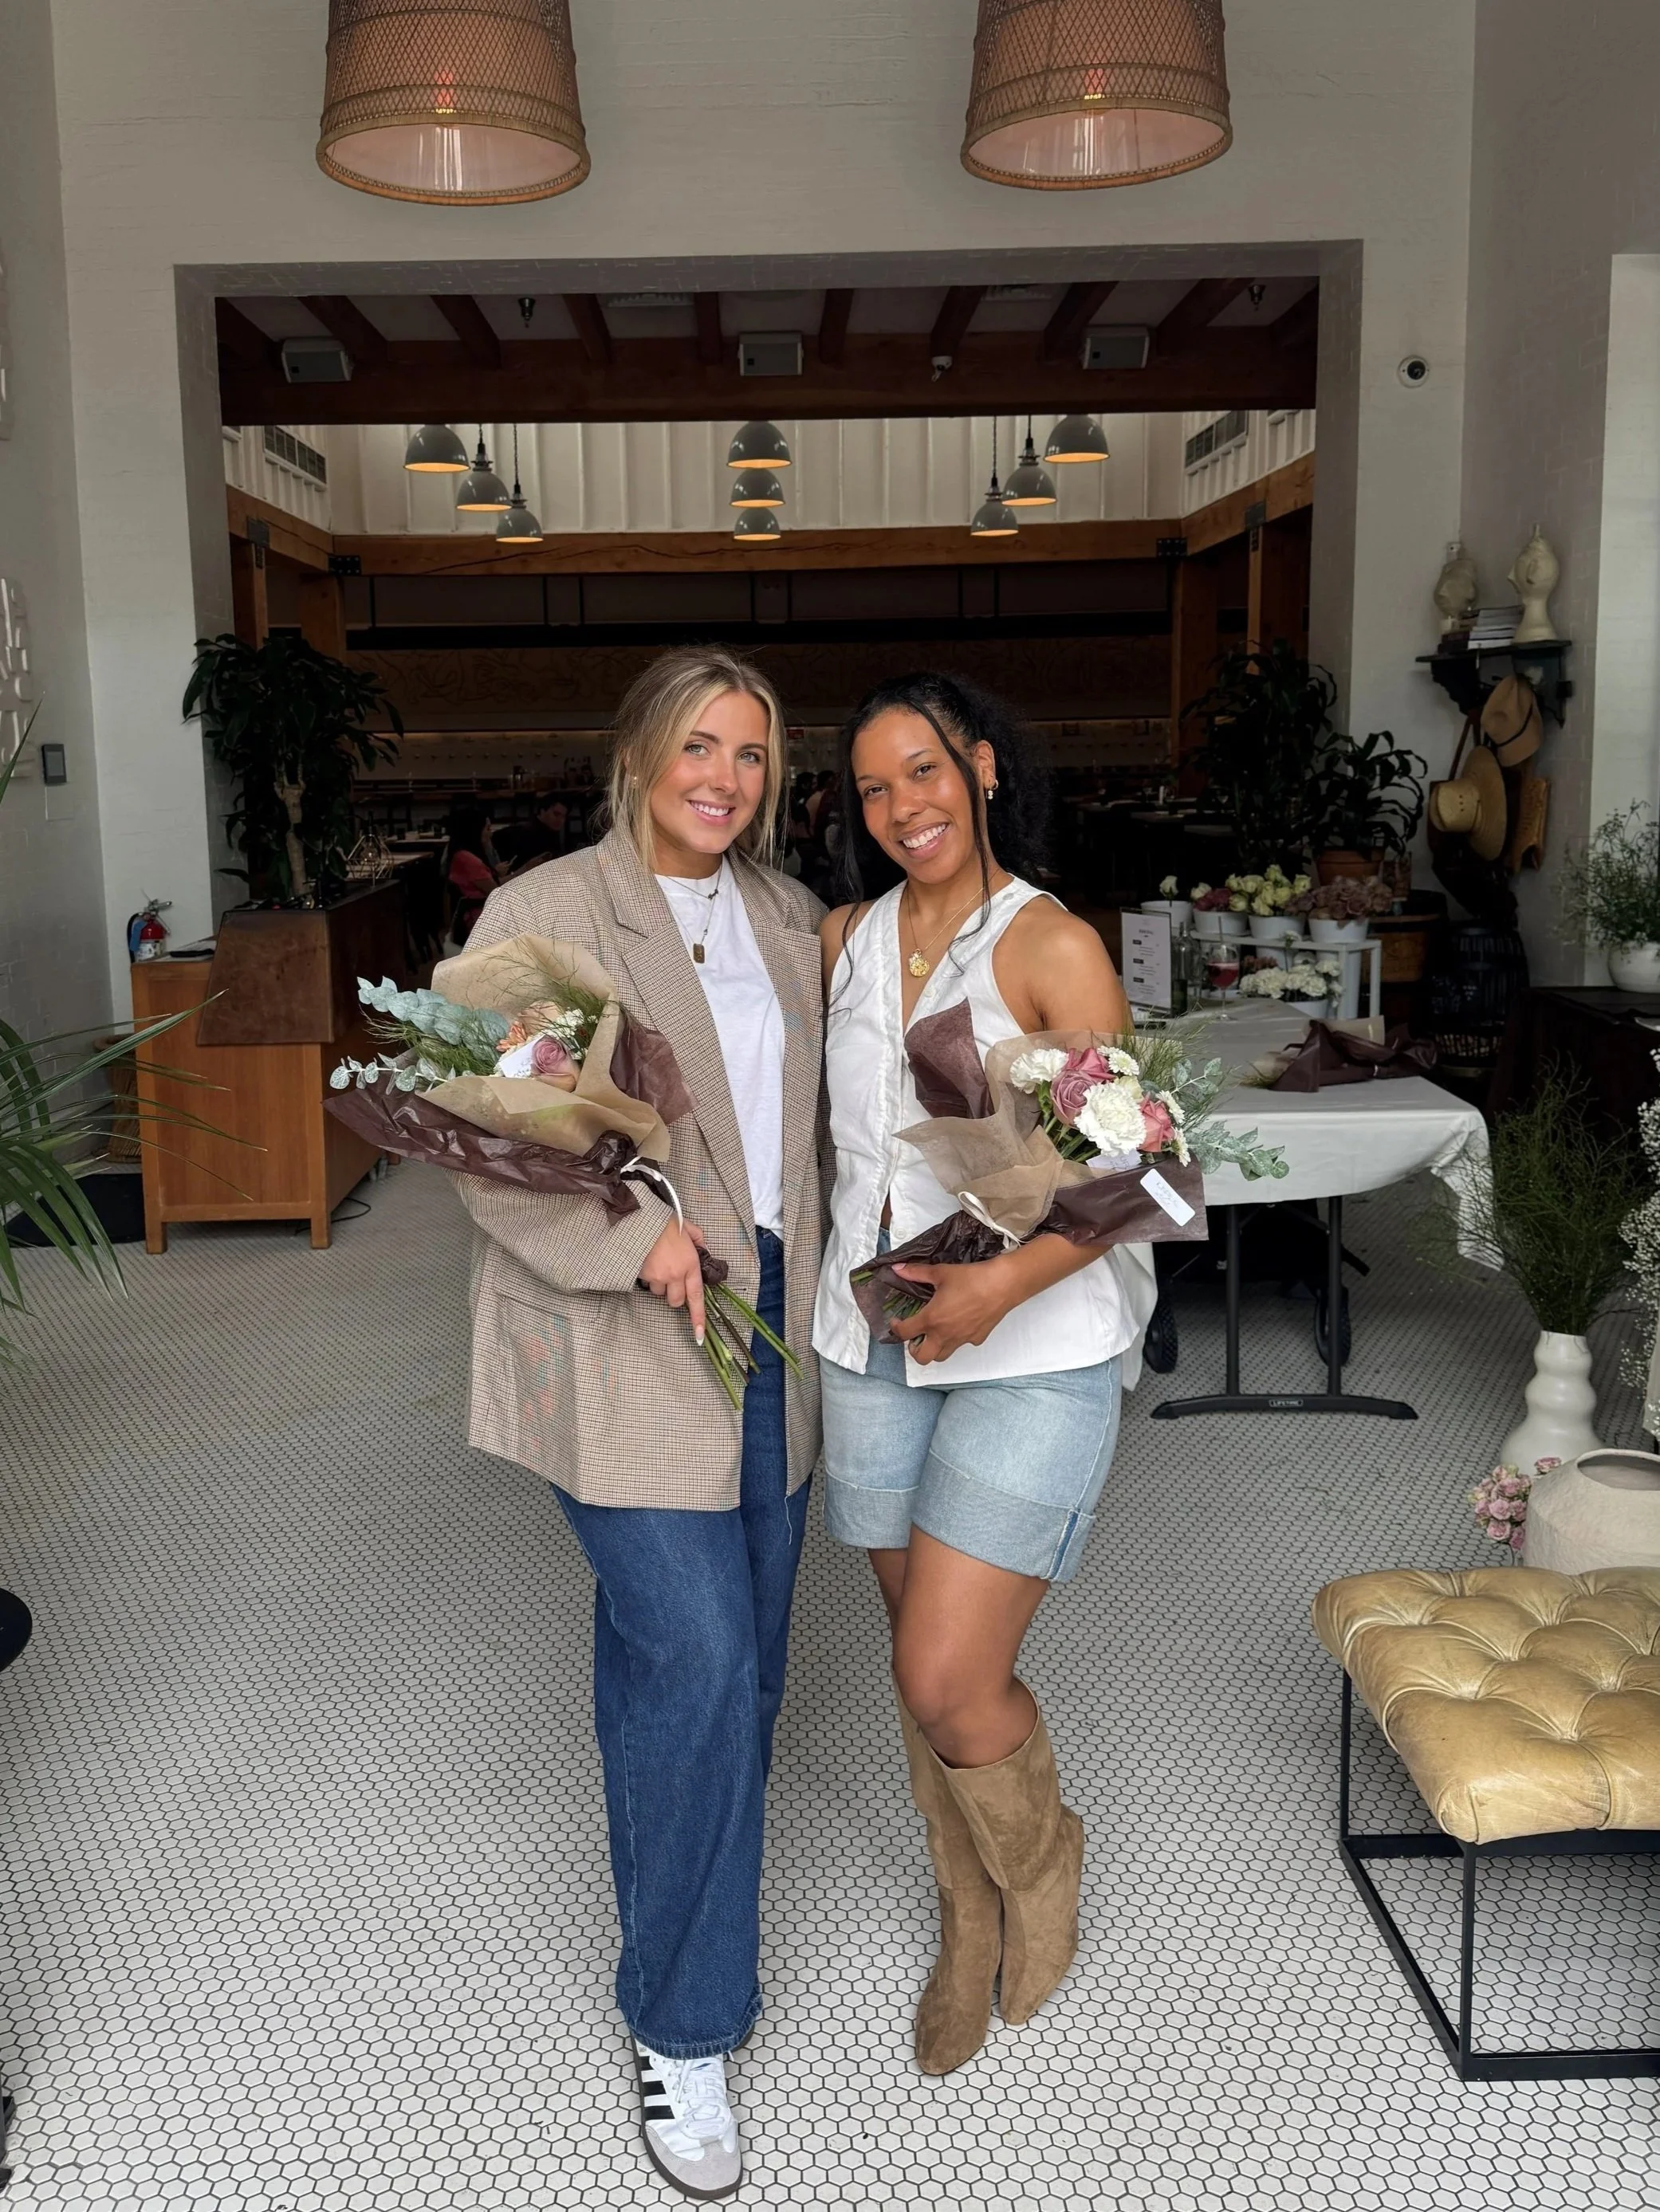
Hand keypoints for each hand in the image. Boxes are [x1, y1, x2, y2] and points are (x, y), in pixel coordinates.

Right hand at [640, 1219, 707, 1342]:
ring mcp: (659, 1276)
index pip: (696, 1297)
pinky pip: (647, 1284)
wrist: (643, 1218)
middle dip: (675, 1294)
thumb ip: (700, 1243)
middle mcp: (676, 1275)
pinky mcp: (644, 1275)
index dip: (698, 1318)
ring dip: (660, 1284)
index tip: (700, 1335)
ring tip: (659, 1264)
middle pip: (676, 1301)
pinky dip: (648, 1277)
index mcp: (691, 1265)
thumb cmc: (668, 1223)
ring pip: (660, 1293)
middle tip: (672, 1278)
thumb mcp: (691, 1230)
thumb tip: (704, 1253)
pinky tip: (649, 1262)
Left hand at [889, 1256, 1018, 1365]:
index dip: (896, 1328)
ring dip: (934, 1348)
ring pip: (942, 1355)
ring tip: (935, 1332)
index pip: (904, 1333)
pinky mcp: (977, 1338)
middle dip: (914, 1350)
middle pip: (922, 1358)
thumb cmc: (972, 1279)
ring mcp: (962, 1339)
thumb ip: (916, 1273)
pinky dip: (956, 1338)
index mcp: (932, 1319)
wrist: (1002, 1285)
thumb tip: (898, 1269)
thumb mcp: (940, 1273)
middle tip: (915, 1335)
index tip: (897, 1321)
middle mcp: (945, 1334)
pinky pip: (962, 1344)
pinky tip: (960, 1322)